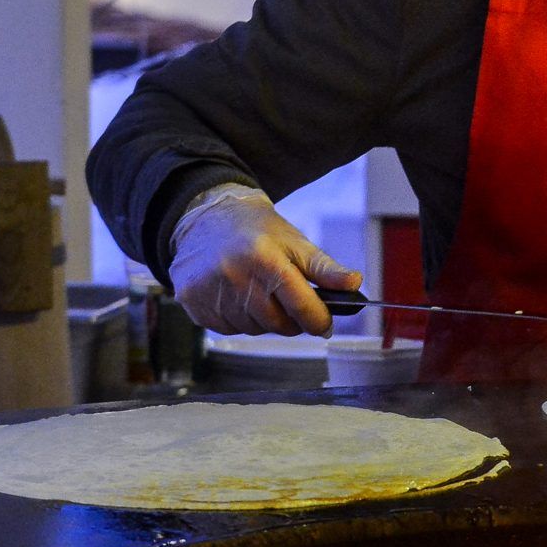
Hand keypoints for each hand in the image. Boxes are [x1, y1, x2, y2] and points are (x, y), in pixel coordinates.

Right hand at [167, 184, 359, 336]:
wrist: (206, 216)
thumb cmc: (256, 230)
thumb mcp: (296, 242)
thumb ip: (326, 268)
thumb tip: (354, 284)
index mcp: (265, 258)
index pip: (301, 306)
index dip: (319, 321)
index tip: (325, 324)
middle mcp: (234, 275)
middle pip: (278, 324)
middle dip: (292, 319)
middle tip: (289, 301)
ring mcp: (209, 291)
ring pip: (253, 329)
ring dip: (264, 320)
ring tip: (260, 292)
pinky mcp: (192, 301)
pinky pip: (228, 328)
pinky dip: (239, 320)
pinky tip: (237, 296)